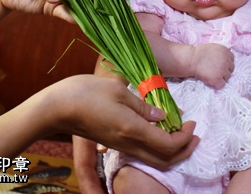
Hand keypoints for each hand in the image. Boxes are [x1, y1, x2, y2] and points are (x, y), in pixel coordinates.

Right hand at [35, 75, 198, 169]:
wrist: (56, 108)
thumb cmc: (85, 92)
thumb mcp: (118, 90)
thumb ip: (143, 106)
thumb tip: (164, 116)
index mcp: (132, 129)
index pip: (169, 145)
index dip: (186, 137)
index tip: (192, 122)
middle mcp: (128, 143)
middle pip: (165, 161)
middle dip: (185, 150)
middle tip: (194, 134)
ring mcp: (120, 146)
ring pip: (154, 161)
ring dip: (173, 152)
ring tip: (181, 134)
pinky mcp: (113, 144)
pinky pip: (142, 155)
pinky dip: (158, 149)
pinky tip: (159, 131)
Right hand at [191, 43, 233, 88]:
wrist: (191, 60)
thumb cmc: (199, 53)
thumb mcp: (214, 48)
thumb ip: (222, 53)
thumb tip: (226, 59)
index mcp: (226, 51)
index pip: (232, 59)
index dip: (226, 62)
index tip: (219, 64)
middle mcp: (226, 61)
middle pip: (231, 68)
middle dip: (225, 70)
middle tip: (215, 71)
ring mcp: (223, 70)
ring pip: (227, 77)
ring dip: (221, 77)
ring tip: (212, 75)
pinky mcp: (218, 79)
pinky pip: (222, 84)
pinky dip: (217, 84)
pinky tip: (211, 80)